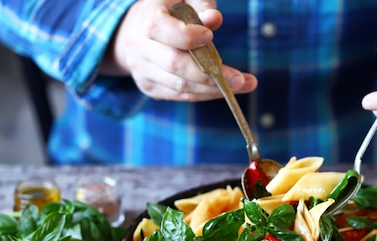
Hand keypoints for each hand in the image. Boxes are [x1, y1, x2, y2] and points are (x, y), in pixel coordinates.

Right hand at [102, 0, 256, 100]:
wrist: (134, 32)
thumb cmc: (169, 10)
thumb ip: (200, 5)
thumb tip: (214, 19)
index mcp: (146, 18)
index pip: (161, 29)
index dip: (187, 36)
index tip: (210, 36)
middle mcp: (139, 46)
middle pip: (174, 64)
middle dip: (210, 74)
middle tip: (240, 79)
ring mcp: (143, 70)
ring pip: (180, 86)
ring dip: (214, 89)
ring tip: (243, 85)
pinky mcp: (150, 88)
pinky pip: (181, 95)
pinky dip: (205, 94)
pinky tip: (225, 89)